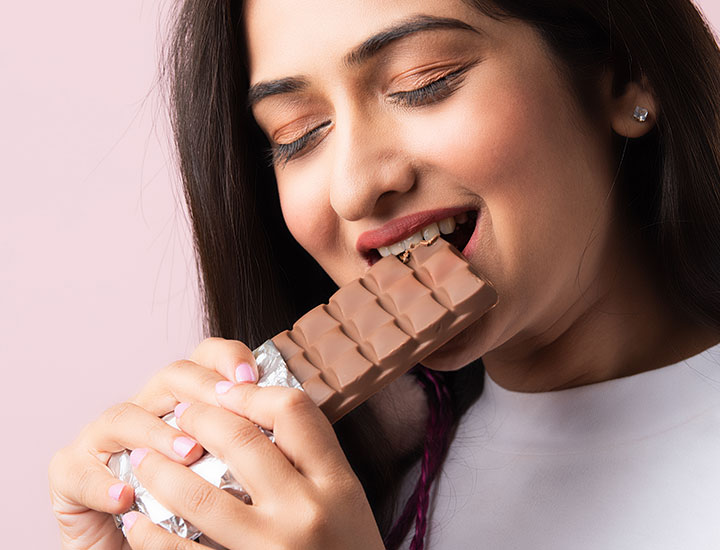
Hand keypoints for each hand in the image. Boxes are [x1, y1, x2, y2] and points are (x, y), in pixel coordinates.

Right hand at [48, 338, 258, 549]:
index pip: (208, 358)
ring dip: (159, 434)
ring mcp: (107, 440)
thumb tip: (290, 425)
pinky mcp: (72, 474)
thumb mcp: (233, 483)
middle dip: (201, 389)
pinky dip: (101, 484)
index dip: (228, 358)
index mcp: (189, 403)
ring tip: (189, 455)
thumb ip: (252, 450)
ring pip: (125, 416)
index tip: (253, 377)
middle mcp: (148, 410)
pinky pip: (78, 470)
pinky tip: (126, 499)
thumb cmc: (199, 522)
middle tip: (227, 413)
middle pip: (171, 375)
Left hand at [120, 358, 384, 549]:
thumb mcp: (347, 501)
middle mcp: (304, 513)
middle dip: (198, 417)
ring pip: (197, 494)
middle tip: (179, 412)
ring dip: (159, 469)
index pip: (294, 411)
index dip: (252, 392)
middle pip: (240, 440)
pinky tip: (137, 522)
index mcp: (336, 484)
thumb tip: (260, 412)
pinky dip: (148, 534)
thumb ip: (313, 461)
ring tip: (144, 457)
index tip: (227, 390)